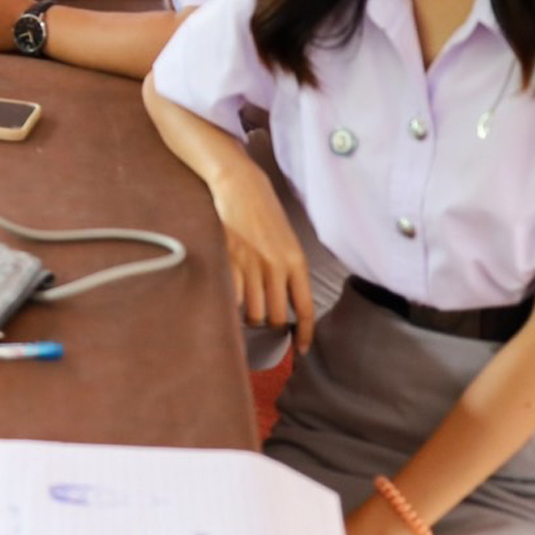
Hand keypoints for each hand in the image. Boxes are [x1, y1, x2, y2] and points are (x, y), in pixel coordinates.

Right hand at [207, 158, 314, 351]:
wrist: (240, 186)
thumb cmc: (263, 212)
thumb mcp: (286, 241)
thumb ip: (288, 270)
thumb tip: (285, 303)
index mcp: (296, 262)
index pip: (305, 308)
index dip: (304, 333)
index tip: (301, 349)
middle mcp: (276, 266)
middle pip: (276, 317)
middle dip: (270, 326)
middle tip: (263, 322)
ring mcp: (251, 265)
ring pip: (253, 313)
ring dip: (249, 317)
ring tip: (245, 308)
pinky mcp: (229, 261)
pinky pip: (233, 299)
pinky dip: (232, 305)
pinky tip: (230, 299)